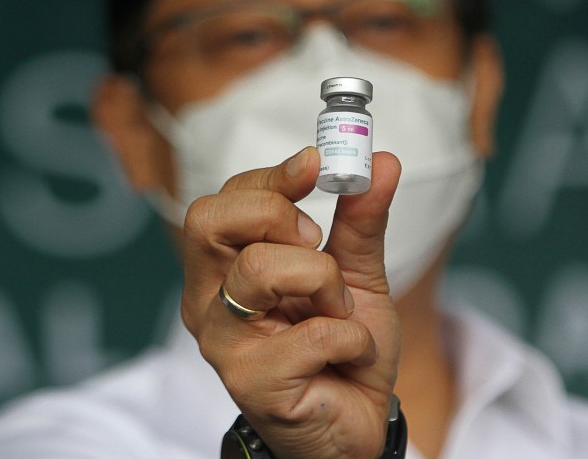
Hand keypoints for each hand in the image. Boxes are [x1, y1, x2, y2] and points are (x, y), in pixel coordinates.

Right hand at [179, 146, 402, 458]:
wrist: (355, 425)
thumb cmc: (342, 348)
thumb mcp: (357, 275)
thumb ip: (362, 219)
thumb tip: (379, 161)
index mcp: (224, 269)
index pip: (221, 202)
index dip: (268, 177)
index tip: (315, 165)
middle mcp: (209, 301)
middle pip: (208, 221)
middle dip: (276, 214)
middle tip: (316, 243)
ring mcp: (223, 343)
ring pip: (259, 268)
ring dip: (325, 281)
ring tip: (341, 310)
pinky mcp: (251, 383)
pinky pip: (311, 333)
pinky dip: (351, 337)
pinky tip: (350, 354)